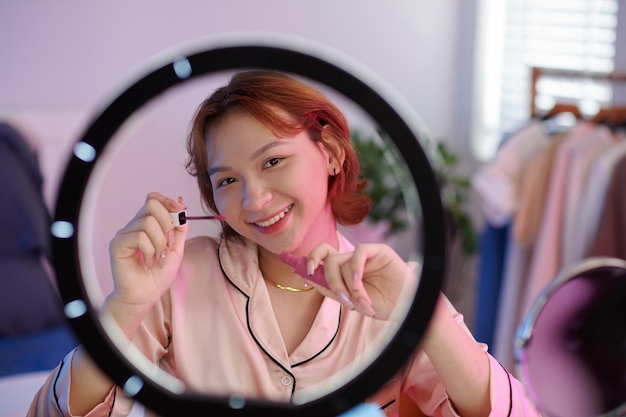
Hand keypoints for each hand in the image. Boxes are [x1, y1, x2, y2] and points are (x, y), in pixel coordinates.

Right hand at [108, 192, 187, 310]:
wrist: (145, 296)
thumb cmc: (158, 275)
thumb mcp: (176, 249)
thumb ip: (180, 228)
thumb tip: (182, 202)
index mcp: (147, 224)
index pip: (153, 199)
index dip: (167, 201)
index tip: (180, 209)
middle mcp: (133, 226)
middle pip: (151, 205)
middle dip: (167, 222)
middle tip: (167, 243)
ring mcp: (124, 234)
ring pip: (148, 223)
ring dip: (160, 243)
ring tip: (157, 259)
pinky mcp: (117, 245)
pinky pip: (139, 237)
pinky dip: (149, 251)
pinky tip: (147, 263)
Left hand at [305, 243, 410, 319]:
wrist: (406, 310)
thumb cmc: (380, 305)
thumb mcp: (350, 300)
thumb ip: (330, 288)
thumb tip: (307, 276)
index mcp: (344, 269)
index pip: (322, 255)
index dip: (311, 259)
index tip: (305, 273)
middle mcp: (352, 260)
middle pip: (328, 258)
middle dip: (329, 280)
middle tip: (342, 298)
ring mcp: (366, 255)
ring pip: (342, 262)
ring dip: (350, 288)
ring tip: (363, 304)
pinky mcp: (379, 251)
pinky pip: (359, 252)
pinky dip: (356, 272)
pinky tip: (360, 286)